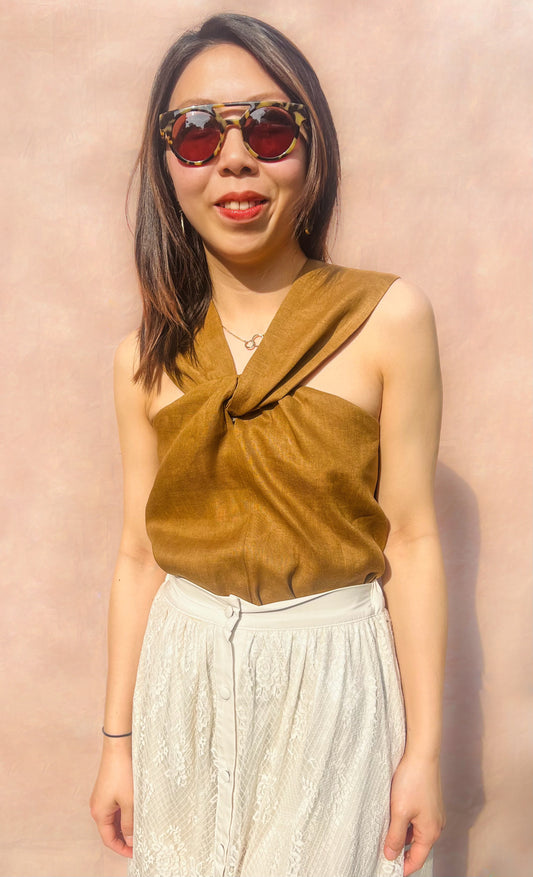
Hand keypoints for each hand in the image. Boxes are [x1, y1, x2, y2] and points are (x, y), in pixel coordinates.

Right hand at [89, 739, 133, 858]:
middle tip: (140, 843)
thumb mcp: (129, 802)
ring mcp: (102, 798)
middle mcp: (97, 807)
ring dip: (125, 826)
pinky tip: (136, 814)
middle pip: (110, 830)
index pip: (108, 839)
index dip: (121, 848)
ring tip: (140, 829)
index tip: (135, 853)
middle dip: (124, 838)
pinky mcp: (107, 790)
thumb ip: (129, 823)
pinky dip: (124, 815)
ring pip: (113, 819)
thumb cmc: (123, 773)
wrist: (118, 747)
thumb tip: (130, 840)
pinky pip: (115, 808)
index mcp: (99, 813)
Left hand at [383, 752, 444, 875]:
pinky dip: (405, 822)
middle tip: (382, 850)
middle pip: (417, 847)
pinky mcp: (429, 803)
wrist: (422, 754)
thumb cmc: (412, 781)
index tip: (388, 869)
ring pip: (415, 833)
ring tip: (384, 831)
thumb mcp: (399, 812)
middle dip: (400, 850)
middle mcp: (436, 825)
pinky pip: (417, 820)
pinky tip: (393, 815)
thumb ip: (394, 836)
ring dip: (401, 834)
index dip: (403, 867)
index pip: (417, 859)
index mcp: (430, 832)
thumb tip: (391, 856)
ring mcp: (434, 814)